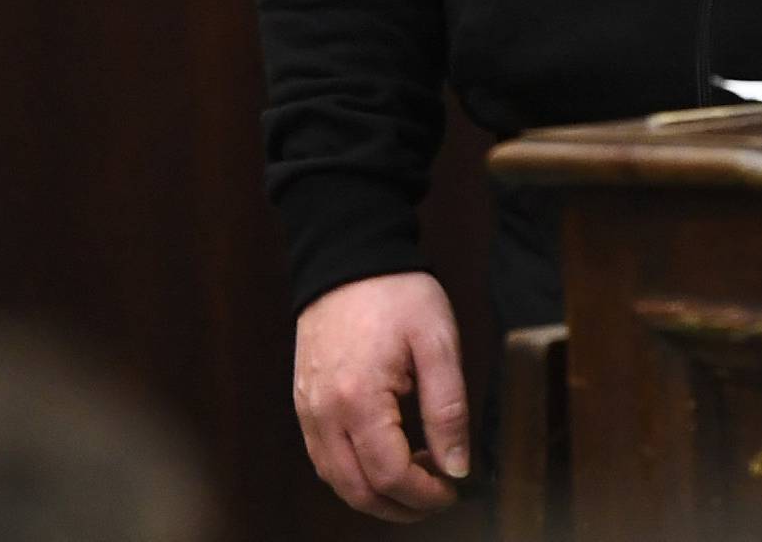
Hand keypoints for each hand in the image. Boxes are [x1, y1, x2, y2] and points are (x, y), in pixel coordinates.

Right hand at [293, 271, 470, 522]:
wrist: (349, 254)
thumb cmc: (396, 292)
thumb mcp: (437, 341)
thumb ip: (448, 409)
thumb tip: (457, 468)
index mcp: (359, 399)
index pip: (391, 475)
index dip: (426, 495)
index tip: (454, 490)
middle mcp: (323, 414)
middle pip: (358, 491)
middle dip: (401, 507)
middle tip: (437, 497)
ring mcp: (308, 410)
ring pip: (337, 481)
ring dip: (376, 494)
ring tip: (415, 478)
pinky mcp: (303, 402)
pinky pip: (323, 458)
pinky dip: (353, 473)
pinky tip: (383, 459)